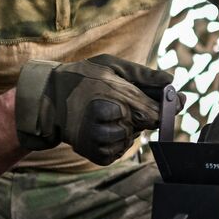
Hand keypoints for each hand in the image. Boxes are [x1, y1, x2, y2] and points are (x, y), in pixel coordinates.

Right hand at [15, 54, 171, 162]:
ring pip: (131, 139)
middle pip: (144, 126)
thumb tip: (171, 80)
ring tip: (107, 116)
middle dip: (141, 116)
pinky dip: (115, 142)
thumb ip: (143, 74)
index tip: (169, 101)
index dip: (164, 108)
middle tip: (124, 104)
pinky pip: (118, 152)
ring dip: (126, 128)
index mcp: (114, 95)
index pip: (154, 113)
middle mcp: (107, 120)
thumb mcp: (111, 65)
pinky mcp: (95, 154)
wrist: (47, 100)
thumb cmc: (82, 78)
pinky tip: (102, 128)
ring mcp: (100, 140)